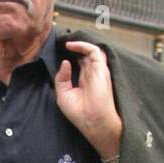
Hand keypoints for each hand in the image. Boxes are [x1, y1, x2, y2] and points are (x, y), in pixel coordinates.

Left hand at [54, 41, 122, 162]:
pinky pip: (94, 50)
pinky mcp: (101, 68)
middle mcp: (92, 74)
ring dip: (80, 44)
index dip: (72, 55)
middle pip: (86, 55)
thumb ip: (62, 78)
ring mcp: (97, 71)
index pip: (80, 63)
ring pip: (91, 51)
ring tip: (68, 41)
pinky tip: (71, 46)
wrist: (93, 121)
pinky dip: (83, 45)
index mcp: (84, 81)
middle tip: (64, 42)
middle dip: (76, 47)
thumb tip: (65, 62)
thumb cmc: (79, 113)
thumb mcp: (63, 94)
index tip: (61, 50)